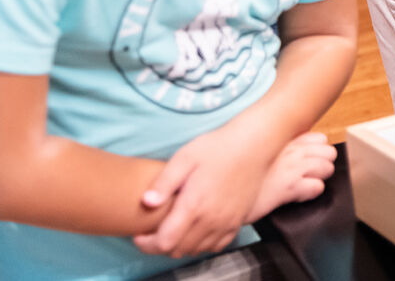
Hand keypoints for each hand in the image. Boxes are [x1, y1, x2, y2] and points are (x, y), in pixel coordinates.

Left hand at [133, 122, 276, 258]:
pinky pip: (217, 245)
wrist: (254, 144)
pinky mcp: (239, 220)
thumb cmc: (218, 147)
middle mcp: (211, 219)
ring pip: (197, 250)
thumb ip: (164, 182)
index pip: (165, 242)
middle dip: (161, 245)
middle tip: (153, 231)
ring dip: (181, 245)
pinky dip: (202, 244)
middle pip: (178, 250)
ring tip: (174, 229)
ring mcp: (227, 222)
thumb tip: (145, 202)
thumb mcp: (185, 157)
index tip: (139, 234)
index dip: (147, 244)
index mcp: (194, 205)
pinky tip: (197, 230)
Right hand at [245, 132, 335, 221]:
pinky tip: (298, 194)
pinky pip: (316, 187)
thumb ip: (279, 147)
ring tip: (303, 183)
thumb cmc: (241, 174)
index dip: (318, 151)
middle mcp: (291, 151)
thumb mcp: (261, 152)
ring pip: (327, 168)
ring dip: (318, 177)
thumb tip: (294, 148)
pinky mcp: (288, 187)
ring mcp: (291, 167)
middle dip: (323, 164)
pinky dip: (311, 192)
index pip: (320, 139)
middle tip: (308, 173)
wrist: (224, 190)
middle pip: (330, 152)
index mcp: (285, 141)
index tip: (308, 159)